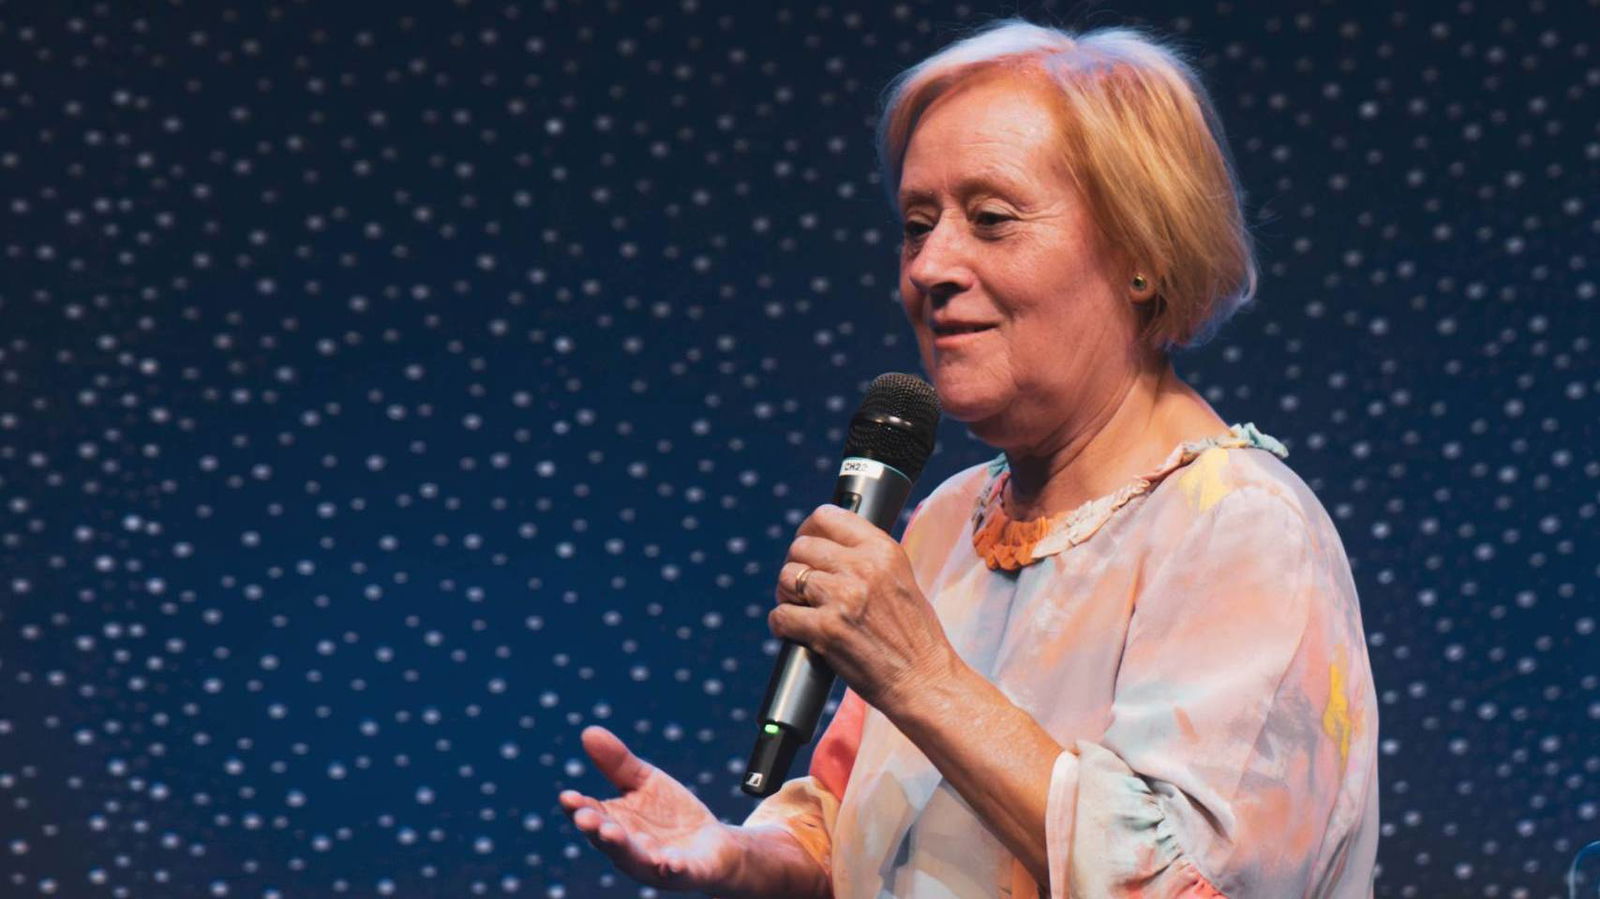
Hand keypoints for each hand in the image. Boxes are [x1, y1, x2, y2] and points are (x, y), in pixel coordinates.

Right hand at [558, 726, 741, 891]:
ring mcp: (656, 864)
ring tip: (612, 833)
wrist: (713, 843)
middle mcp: (629, 849)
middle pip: (608, 840)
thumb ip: (618, 763)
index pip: (592, 815)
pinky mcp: (686, 873)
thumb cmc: (670, 814)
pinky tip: (669, 862)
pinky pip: (677, 873)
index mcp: (615, 824)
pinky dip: (672, 868)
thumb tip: (588, 731)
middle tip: (585, 818)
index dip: (578, 808)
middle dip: (596, 829)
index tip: (568, 797)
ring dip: (623, 848)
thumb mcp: (645, 782)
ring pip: (636, 859)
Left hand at [770, 503, 956, 710]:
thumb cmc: (913, 636)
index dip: (808, 530)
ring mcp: (842, 598)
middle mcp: (863, 568)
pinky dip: (781, 624)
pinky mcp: (826, 630)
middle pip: (800, 546)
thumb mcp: (900, 579)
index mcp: (882, 550)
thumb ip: (868, 558)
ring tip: (800, 609)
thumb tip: (827, 545)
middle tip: (801, 587)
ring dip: (786, 594)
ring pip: (787, 577)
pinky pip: (781, 615)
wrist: (924, 680)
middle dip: (796, 566)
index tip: (807, 545)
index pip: (827, 516)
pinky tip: (793, 630)